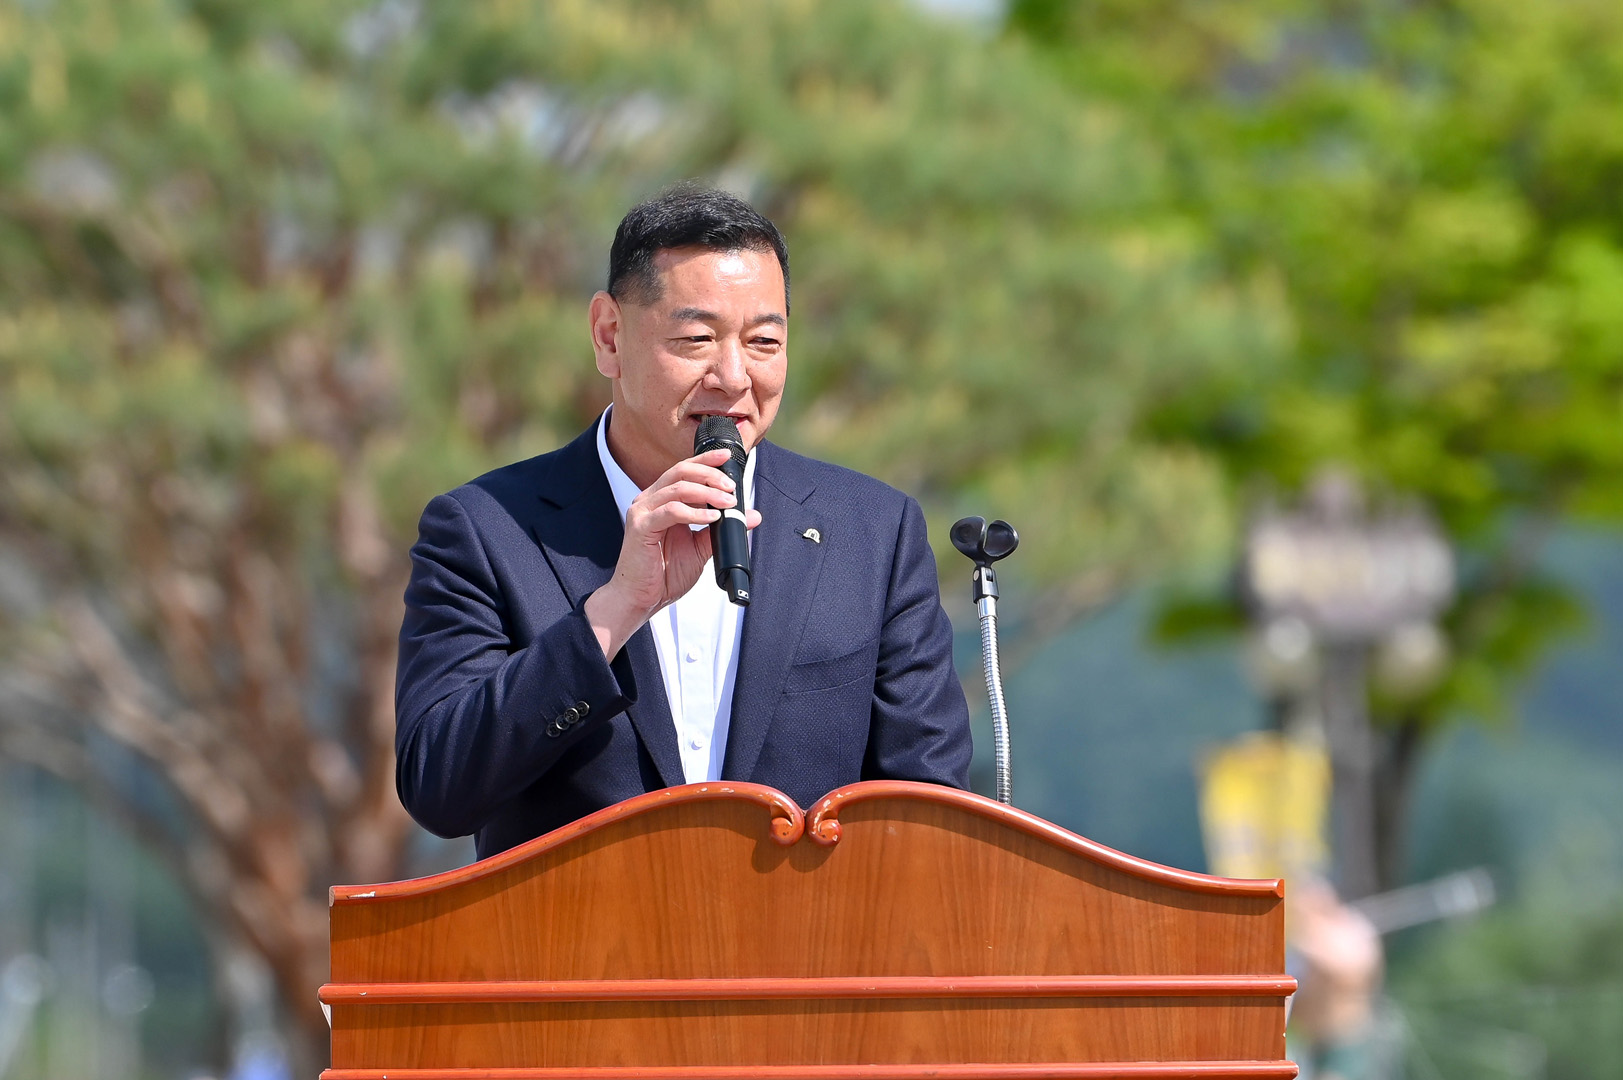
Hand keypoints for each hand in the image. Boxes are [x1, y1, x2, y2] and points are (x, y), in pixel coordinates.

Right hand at [584, 448, 761, 659]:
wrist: (641, 599)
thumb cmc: (664, 574)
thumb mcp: (700, 548)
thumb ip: (721, 528)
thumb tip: (751, 516)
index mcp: (661, 500)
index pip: (684, 470)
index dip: (706, 460)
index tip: (728, 458)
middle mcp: (650, 500)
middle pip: (681, 471)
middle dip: (710, 474)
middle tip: (731, 486)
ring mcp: (643, 511)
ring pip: (677, 487)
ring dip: (707, 492)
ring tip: (727, 503)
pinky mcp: (641, 526)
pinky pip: (671, 510)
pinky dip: (694, 512)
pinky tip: (711, 518)